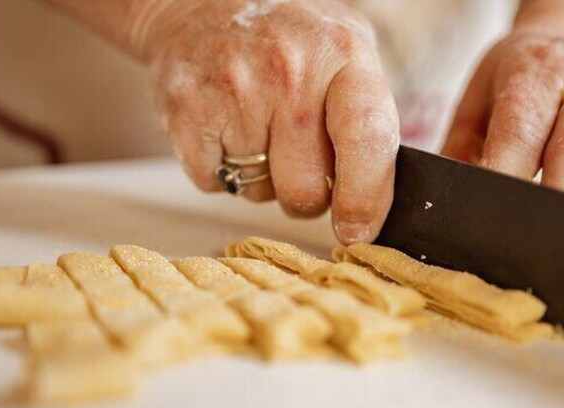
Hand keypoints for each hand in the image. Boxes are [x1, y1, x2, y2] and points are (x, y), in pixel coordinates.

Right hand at [141, 0, 399, 243]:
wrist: (202, 4)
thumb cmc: (289, 42)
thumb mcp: (347, 55)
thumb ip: (370, 122)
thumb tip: (379, 206)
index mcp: (343, 55)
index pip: (367, 140)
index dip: (365, 198)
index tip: (358, 230)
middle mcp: (289, 70)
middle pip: (306, 190)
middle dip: (306, 192)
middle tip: (297, 156)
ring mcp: (234, 90)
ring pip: (259, 193)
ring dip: (263, 178)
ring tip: (258, 127)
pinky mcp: (184, 110)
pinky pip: (214, 183)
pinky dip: (221, 171)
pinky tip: (225, 129)